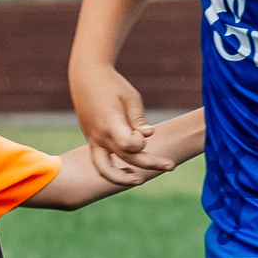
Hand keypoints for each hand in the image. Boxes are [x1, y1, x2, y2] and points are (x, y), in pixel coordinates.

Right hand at [71, 62, 171, 178]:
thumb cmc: (112, 85)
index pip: (128, 145)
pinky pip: (100, 162)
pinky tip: (129, 172)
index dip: (141, 143)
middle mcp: (100, 135)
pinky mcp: (93, 141)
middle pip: (126, 158)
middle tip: (171, 166)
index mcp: (110, 122)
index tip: (145, 132)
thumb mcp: (131, 98)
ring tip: (139, 180)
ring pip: (105, 169)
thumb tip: (149, 136)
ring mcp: (94, 140)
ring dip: (122, 179)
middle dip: (150, 164)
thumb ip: (139, 120)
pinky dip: (113, 171)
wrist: (86, 77)